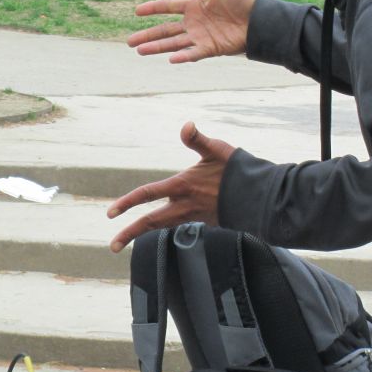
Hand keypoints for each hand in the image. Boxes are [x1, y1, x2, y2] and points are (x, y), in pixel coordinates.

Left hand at [108, 122, 234, 251]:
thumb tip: (186, 124)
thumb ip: (197, 139)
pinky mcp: (204, 221)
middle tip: (112, 246)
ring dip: (144, 233)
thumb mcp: (216, 150)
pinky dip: (164, 228)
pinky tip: (159, 227)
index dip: (127, 203)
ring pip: (163, 227)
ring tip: (126, 241)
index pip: (148, 195)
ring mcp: (194, 216)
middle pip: (151, 222)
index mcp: (182, 186)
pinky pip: (178, 226)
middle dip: (130, 233)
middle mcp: (184, 205)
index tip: (110, 214)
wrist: (260, 197)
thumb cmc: (237, 170)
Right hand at [127, 0, 257, 63]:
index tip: (136, 11)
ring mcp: (200, 37)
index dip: (152, 8)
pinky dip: (182, 56)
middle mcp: (193, 23)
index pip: (168, 7)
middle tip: (130, 41)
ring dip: (156, 47)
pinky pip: (193, 53)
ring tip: (139, 51)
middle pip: (165, 30)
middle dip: (147, 35)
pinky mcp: (210, 48)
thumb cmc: (243, 0)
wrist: (259, 20)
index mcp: (194, 6)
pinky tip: (169, 59)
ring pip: (173, 43)